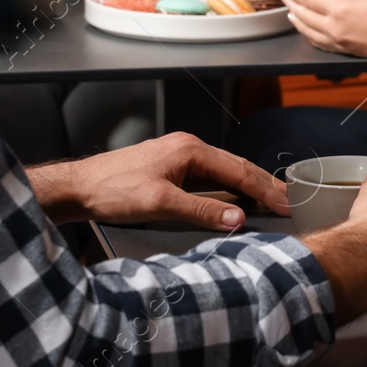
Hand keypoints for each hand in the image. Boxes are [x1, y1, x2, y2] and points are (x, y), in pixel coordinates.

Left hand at [26, 132, 289, 231]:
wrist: (77, 187)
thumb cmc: (112, 190)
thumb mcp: (160, 204)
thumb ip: (201, 211)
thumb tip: (238, 218)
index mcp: (189, 149)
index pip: (238, 170)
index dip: (265, 189)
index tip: (286, 203)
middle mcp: (187, 148)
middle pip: (235, 166)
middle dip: (263, 185)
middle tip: (289, 201)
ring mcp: (178, 157)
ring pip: (223, 171)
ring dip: (246, 187)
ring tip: (269, 202)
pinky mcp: (169, 169)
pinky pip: (208, 177)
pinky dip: (227, 189)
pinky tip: (234, 200)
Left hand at [279, 0, 366, 67]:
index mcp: (340, 10)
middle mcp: (335, 29)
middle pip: (303, 15)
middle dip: (290, 3)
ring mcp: (340, 42)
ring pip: (308, 31)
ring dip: (296, 19)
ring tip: (291, 10)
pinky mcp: (347, 51)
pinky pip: (319, 42)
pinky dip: (308, 34)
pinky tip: (309, 29)